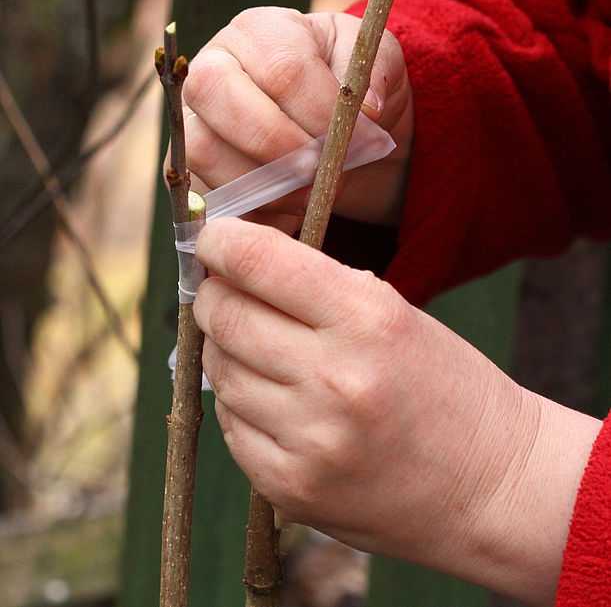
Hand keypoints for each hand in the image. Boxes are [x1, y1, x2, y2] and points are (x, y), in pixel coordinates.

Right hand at [182, 8, 411, 232]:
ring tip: (309, 193)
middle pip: (216, 93)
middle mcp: (212, 65)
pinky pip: (204, 193)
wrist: (334, 132)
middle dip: (279, 144)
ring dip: (263, 182)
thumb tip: (366, 109)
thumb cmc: (349, 89)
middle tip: (321, 171)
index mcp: (259, 31)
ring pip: (202, 148)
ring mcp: (192, 118)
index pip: (281, 67)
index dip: (320, 111)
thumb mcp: (377, 63)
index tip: (359, 139)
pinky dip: (250, 209)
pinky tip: (288, 207)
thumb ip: (373, 73)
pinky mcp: (188, 168)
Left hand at [194, 217, 600, 605]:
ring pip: (220, 371)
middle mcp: (334, 379)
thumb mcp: (395, 314)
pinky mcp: (290, 487)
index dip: (221, 240)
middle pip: (226, 316)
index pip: (259, 261)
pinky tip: (272, 399)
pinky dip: (240, 403)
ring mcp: (309, 440)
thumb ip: (316, 288)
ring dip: (227, 351)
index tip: (213, 237)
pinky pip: (230, 425)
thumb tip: (234, 268)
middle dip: (213, 294)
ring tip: (260, 349)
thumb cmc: (446, 386)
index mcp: (368, 319)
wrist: (490, 486)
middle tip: (222, 290)